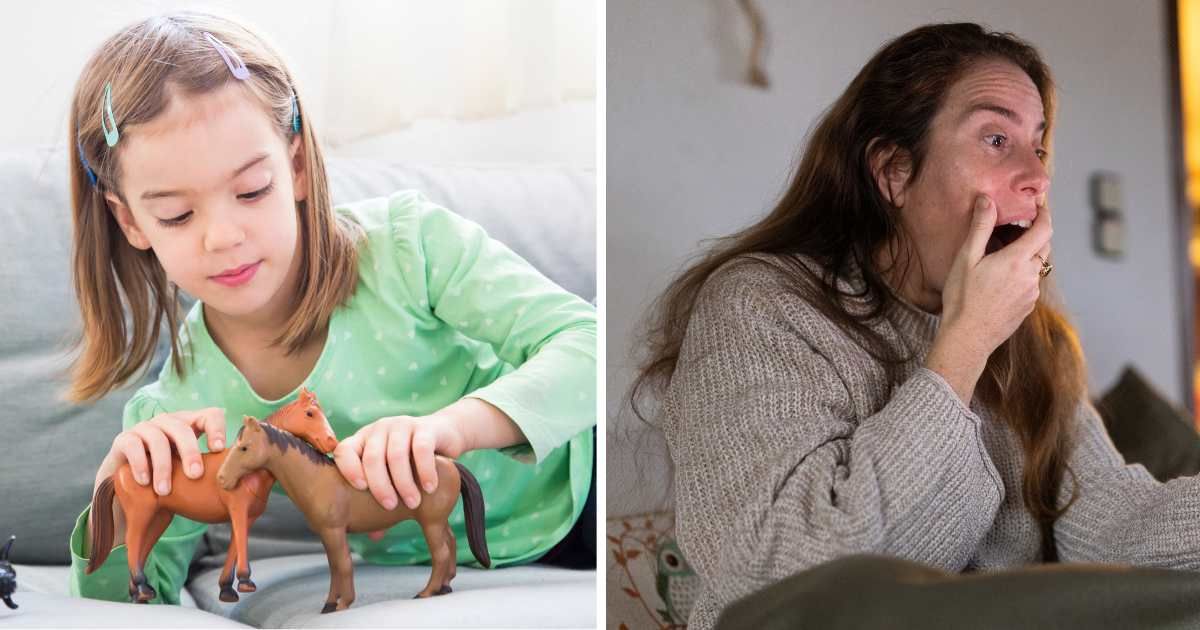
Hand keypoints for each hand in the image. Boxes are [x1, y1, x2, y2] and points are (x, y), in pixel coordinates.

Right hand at [94, 407, 226, 496]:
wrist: (127, 492)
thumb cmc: (168, 483)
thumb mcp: (190, 476)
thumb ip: (210, 475)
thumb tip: (242, 496)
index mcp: (191, 426)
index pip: (210, 415)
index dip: (216, 428)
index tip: (219, 449)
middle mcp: (168, 423)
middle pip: (183, 428)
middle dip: (190, 452)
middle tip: (195, 476)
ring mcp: (145, 429)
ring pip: (158, 438)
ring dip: (164, 466)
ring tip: (165, 491)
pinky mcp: (123, 440)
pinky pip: (133, 445)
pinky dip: (140, 464)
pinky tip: (145, 482)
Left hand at [333, 414, 466, 511]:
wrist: (444, 434)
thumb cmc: (411, 461)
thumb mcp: (393, 476)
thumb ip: (382, 500)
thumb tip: (373, 537)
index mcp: (363, 440)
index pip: (344, 451)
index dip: (348, 469)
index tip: (360, 489)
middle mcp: (379, 430)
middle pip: (373, 457)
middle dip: (380, 486)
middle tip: (390, 507)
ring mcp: (402, 426)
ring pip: (397, 455)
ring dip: (404, 483)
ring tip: (412, 503)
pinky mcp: (425, 428)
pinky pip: (421, 450)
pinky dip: (425, 471)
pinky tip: (429, 488)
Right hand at [939, 194, 1051, 357]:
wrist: (967, 338)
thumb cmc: (963, 298)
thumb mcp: (966, 259)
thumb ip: (980, 228)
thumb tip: (987, 200)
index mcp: (1017, 260)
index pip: (1044, 229)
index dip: (1044, 214)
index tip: (1038, 205)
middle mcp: (1031, 276)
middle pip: (1044, 247)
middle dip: (1034, 233)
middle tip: (1015, 227)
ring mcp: (1031, 293)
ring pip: (1037, 266)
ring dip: (1027, 255)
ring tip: (1003, 254)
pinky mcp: (1027, 307)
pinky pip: (1030, 283)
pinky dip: (1022, 274)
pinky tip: (1000, 279)